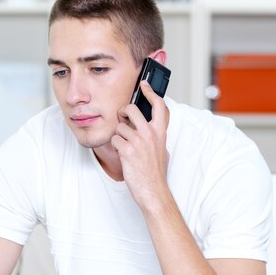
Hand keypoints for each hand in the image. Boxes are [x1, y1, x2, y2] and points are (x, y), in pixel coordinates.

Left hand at [111, 80, 170, 207]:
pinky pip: (114, 140)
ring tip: (125, 147)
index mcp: (160, 132)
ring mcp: (138, 141)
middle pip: (131, 109)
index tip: (144, 84)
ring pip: (119, 127)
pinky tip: (122, 154)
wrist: (153, 190)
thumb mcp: (161, 149)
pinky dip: (115, 146)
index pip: (159, 105)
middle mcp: (150, 134)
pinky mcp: (127, 150)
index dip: (150, 92)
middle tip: (122, 117)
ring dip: (119, 136)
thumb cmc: (155, 172)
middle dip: (123, 112)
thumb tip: (146, 125)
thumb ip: (154, 135)